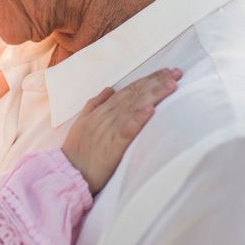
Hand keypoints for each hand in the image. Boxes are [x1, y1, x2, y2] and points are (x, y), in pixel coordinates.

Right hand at [60, 67, 181, 193]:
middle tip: (177, 72)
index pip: (128, 90)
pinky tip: (150, 110)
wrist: (67, 172)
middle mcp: (106, 116)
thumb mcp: (82, 121)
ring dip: (153, 95)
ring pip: (134, 108)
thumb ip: (95, 103)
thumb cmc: (76, 149)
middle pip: (135, 95)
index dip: (147, 80)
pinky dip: (138, 119)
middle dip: (156, 82)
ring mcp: (109, 130)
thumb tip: (109, 88)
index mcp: (102, 110)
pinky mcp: (112, 147)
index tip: (166, 72)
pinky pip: (126, 130)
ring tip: (171, 85)